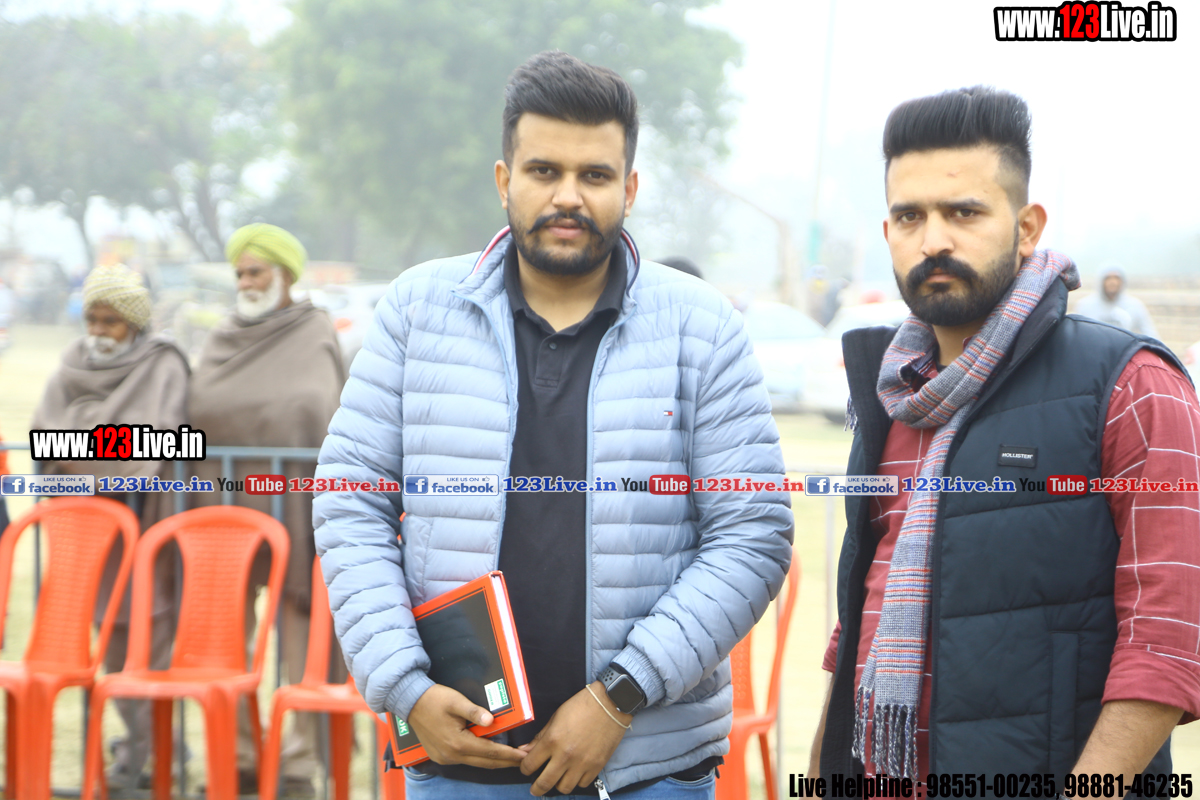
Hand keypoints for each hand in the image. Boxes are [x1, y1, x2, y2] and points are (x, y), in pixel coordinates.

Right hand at [406, 684, 526, 767]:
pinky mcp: (440, 756)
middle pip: (485, 762)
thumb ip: (474, 711)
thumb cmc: (434, 699)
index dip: (509, 755)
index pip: (490, 752)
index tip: (524, 756)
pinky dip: (479, 758)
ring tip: (510, 758)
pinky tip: (488, 754)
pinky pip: (465, 760)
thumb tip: (490, 721)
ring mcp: (444, 758)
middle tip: (523, 760)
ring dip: (493, 761)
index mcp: (458, 743)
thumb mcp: (456, 701)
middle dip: (506, 762)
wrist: (409, 702)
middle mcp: (451, 755)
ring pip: (475, 763)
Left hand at [518, 682, 630, 795]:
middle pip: (544, 783)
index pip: (530, 765)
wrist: (609, 704)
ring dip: (558, 784)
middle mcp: (565, 755)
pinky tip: (575, 772)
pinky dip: (577, 780)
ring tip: (558, 777)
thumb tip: (525, 750)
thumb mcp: (556, 717)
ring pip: (564, 788)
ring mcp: (582, 763)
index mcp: (552, 740)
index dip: (524, 769)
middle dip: (536, 788)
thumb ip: (540, 737)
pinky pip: (582, 784)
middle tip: (535, 789)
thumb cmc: (582, 706)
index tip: (526, 768)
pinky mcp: (596, 766)